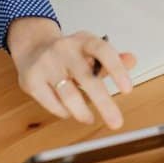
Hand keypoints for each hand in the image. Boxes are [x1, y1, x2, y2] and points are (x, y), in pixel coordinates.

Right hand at [7, 17, 137, 128]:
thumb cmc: (68, 53)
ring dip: (83, 112)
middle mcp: (64, 50)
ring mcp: (46, 64)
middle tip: (116, 122)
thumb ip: (112, 58)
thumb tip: (132, 60)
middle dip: (104, 104)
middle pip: (87, 79)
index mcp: (83, 41)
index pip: (103, 51)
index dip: (117, 70)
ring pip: (68, 95)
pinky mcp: (32, 80)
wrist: (32, 46)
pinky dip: (65, 112)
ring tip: (89, 118)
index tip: (127, 90)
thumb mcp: (90, 49)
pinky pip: (53, 104)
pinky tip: (69, 111)